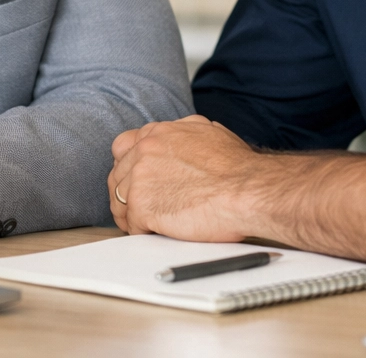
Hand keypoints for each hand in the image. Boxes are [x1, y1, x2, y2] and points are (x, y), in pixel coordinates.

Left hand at [107, 115, 263, 239]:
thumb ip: (186, 134)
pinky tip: (153, 233)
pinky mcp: (142, 205)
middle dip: (126, 191)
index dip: (128, 165)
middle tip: (137, 206)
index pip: (124, 146)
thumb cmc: (238, 168)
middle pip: (118, 174)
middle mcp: (145, 150)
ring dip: (129, 214)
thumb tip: (183, 139)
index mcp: (159, 133)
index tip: (135, 179)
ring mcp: (140, 177)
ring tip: (143, 224)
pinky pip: (131, 223)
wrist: (247, 190)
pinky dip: (140, 231)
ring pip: (119, 199)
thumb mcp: (209, 133)